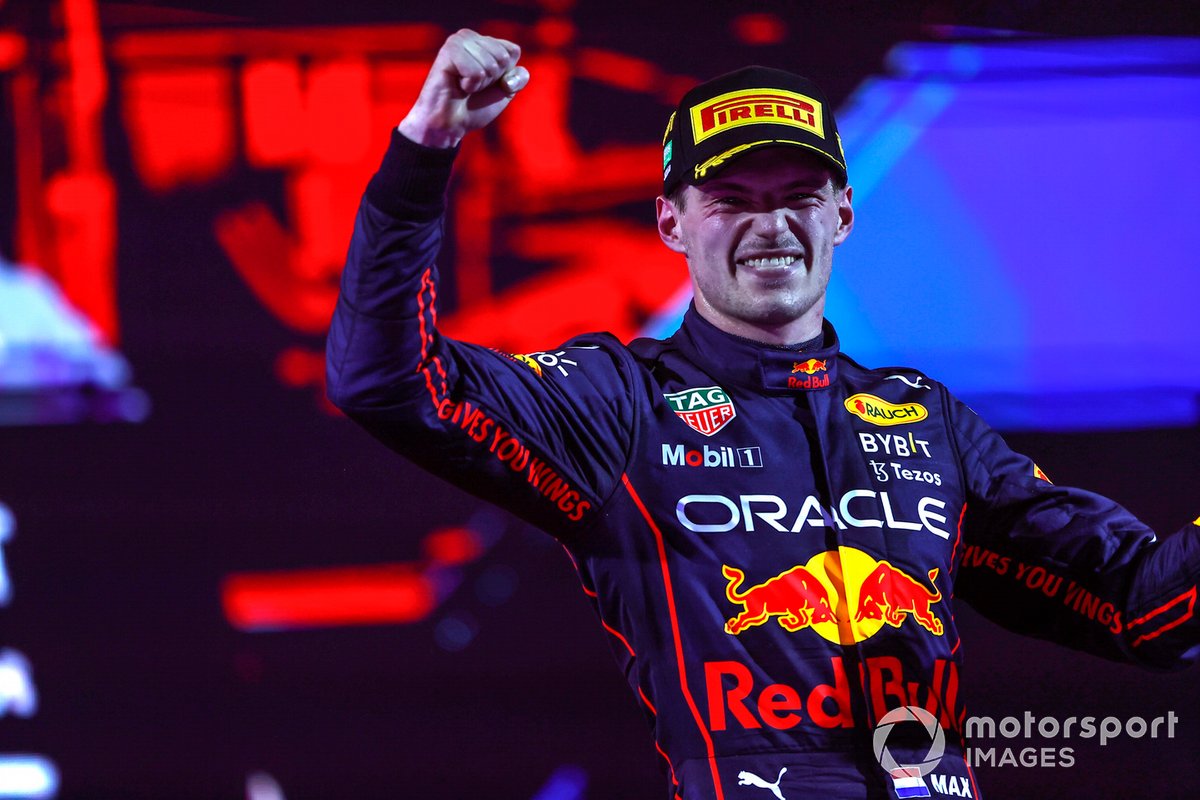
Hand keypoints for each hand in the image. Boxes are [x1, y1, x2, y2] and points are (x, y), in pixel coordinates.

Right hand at [398, 29, 529, 148]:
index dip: (505, 75)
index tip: (487, 84)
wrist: (449, 124)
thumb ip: (518, 78)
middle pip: (503, 57)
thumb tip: (515, 72)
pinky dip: (470, 85)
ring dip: (480, 84)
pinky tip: (456, 86)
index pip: (513, 51)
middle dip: (492, 79)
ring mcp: (458, 41)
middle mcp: (470, 36)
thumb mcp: (504, 92)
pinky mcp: (448, 51)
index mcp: (484, 41)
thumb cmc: (474, 107)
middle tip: (473, 86)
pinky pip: (476, 72)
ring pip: (491, 64)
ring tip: (463, 86)